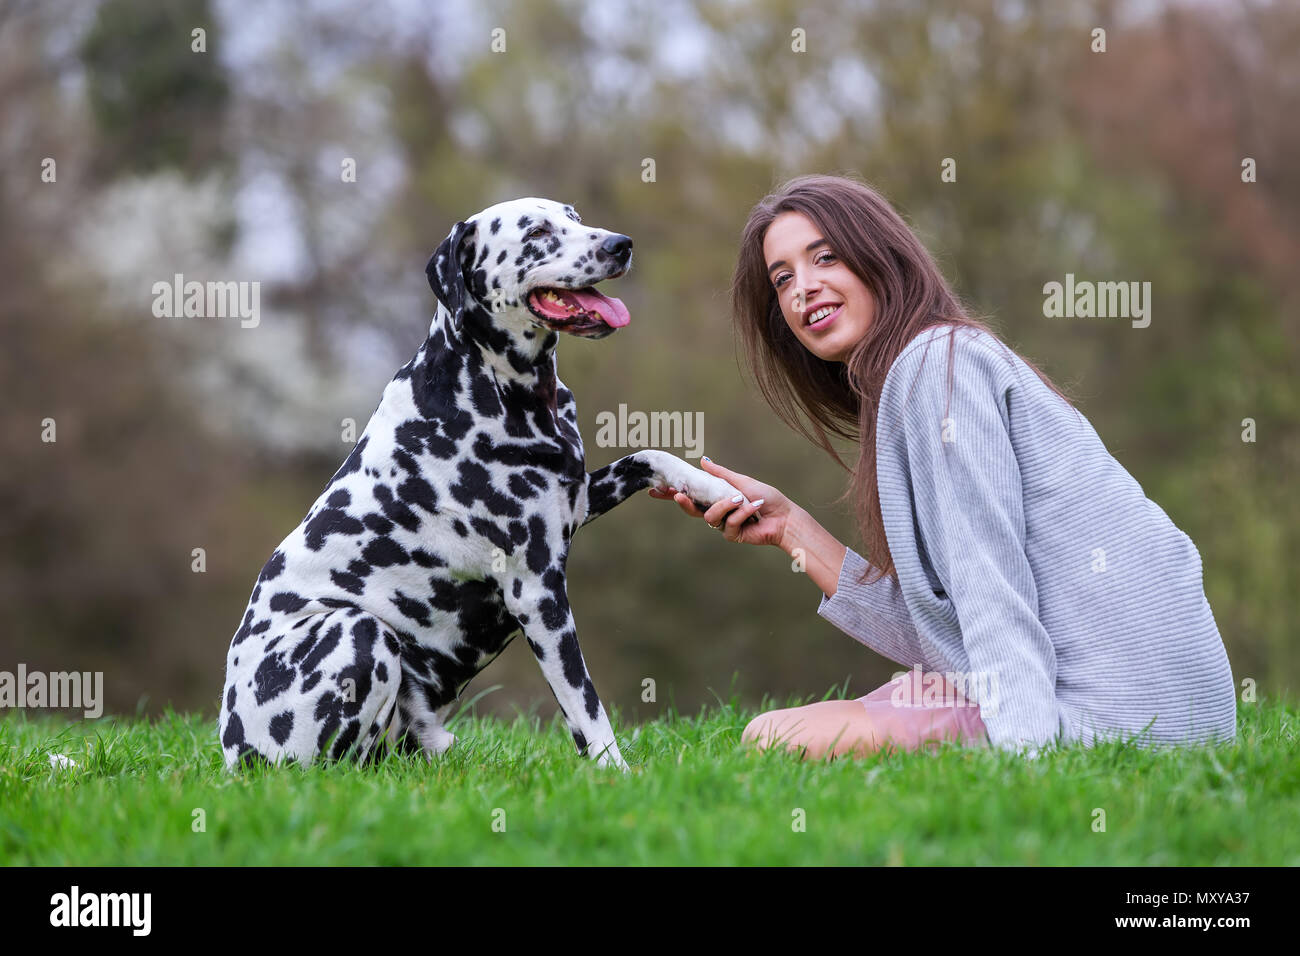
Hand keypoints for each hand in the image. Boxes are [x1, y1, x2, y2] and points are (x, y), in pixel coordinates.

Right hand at [647, 457, 792, 547]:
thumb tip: (702, 460)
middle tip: (677, 494)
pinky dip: (742, 514)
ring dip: (726, 506)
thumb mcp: (741, 481)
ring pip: (710, 516)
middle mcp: (716, 512)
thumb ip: (720, 474)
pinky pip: (728, 524)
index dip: (671, 494)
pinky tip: (754, 510)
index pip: (690, 496)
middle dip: (683, 502)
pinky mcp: (732, 535)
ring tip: (741, 499)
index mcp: (716, 498)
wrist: (784, 517)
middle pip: (691, 510)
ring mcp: (723, 525)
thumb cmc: (766, 497)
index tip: (654, 489)